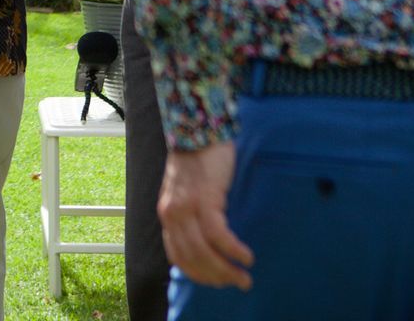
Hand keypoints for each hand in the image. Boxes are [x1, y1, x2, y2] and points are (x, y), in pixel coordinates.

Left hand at [159, 143, 254, 289]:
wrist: (198, 130)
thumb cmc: (198, 162)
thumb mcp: (187, 192)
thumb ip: (191, 215)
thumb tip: (207, 242)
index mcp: (168, 214)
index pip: (178, 256)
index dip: (198, 274)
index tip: (217, 282)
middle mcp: (173, 214)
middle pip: (192, 258)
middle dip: (216, 277)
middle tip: (238, 284)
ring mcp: (187, 206)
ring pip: (204, 251)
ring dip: (227, 269)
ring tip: (244, 277)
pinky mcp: (204, 198)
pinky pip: (218, 234)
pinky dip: (233, 250)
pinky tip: (246, 256)